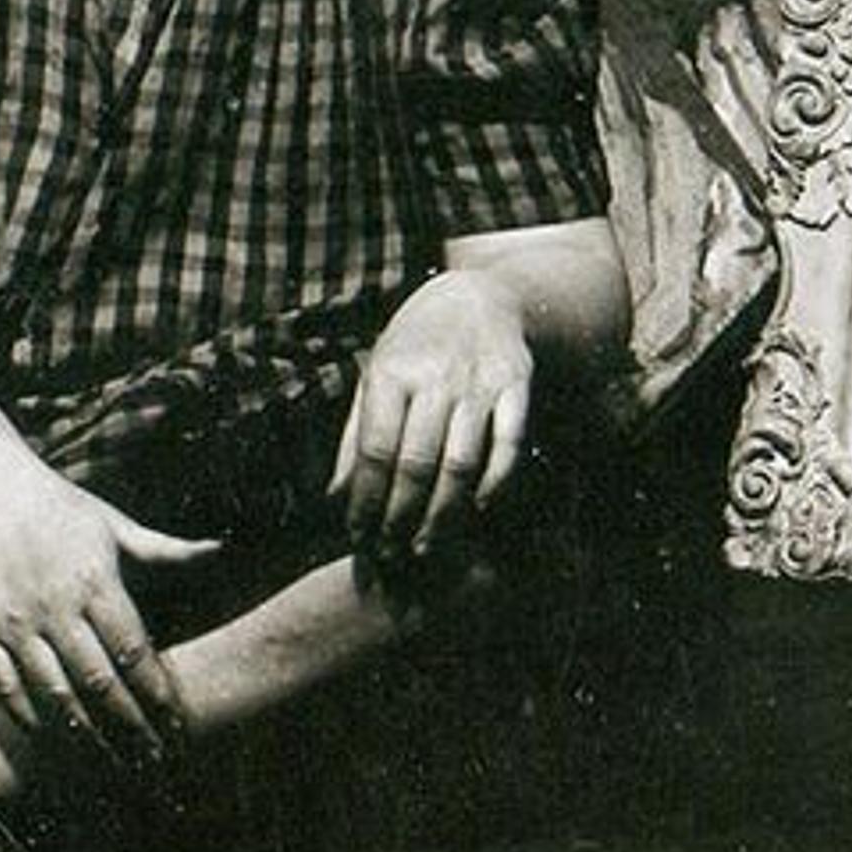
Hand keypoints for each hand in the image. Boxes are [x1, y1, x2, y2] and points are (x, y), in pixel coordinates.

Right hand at [0, 466, 216, 758]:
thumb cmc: (62, 510)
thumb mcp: (115, 525)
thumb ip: (166, 550)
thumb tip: (220, 549)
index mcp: (95, 579)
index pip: (134, 651)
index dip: (157, 695)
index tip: (177, 728)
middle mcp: (56, 604)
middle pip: (99, 682)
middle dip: (130, 727)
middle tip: (152, 762)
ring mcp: (16, 620)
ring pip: (54, 693)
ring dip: (85, 733)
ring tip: (111, 761)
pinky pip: (6, 686)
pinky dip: (29, 716)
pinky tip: (52, 736)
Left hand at [333, 266, 533, 570]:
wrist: (481, 296)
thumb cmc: (419, 346)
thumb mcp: (378, 374)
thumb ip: (357, 435)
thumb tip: (334, 497)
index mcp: (391, 371)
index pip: (374, 449)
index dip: (365, 499)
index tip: (358, 537)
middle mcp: (435, 376)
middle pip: (416, 462)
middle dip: (400, 517)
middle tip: (391, 554)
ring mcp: (479, 382)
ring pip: (460, 462)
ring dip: (443, 513)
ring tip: (426, 547)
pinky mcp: (517, 386)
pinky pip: (508, 444)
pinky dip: (496, 481)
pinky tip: (480, 509)